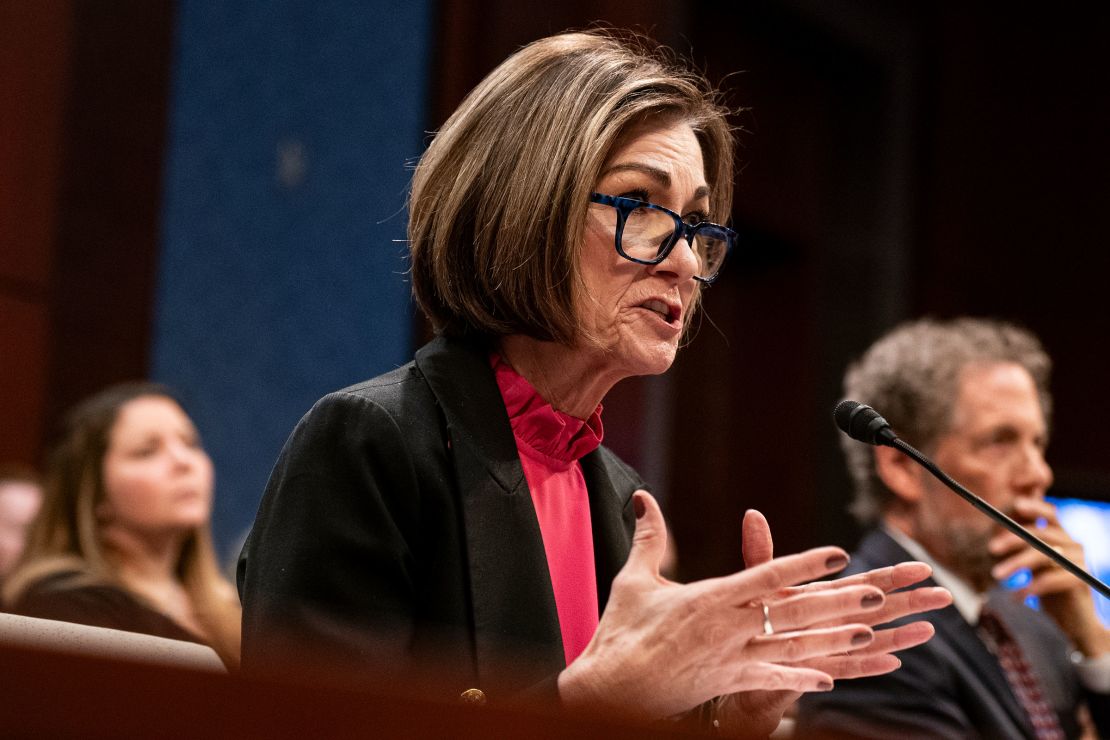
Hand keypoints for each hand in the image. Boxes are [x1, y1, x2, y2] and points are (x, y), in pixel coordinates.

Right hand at [558, 491, 894, 721]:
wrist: (612, 689)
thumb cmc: (622, 633)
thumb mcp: (634, 579)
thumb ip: (649, 538)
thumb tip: (642, 498)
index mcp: (710, 597)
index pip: (767, 574)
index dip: (805, 563)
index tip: (837, 553)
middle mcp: (728, 626)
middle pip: (792, 611)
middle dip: (837, 601)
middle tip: (877, 592)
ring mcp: (732, 658)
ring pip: (793, 647)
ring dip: (833, 640)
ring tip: (868, 632)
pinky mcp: (728, 683)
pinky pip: (773, 680)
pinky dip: (802, 680)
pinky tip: (830, 680)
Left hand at [714, 509, 951, 736]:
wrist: (736, 658)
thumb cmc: (752, 618)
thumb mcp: (759, 582)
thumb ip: (762, 552)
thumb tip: (753, 513)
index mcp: (825, 597)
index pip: (865, 584)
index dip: (893, 576)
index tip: (922, 567)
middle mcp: (834, 619)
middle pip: (878, 609)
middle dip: (910, 602)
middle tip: (944, 594)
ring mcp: (829, 644)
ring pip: (871, 639)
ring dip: (899, 634)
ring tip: (929, 628)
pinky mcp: (817, 668)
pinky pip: (847, 667)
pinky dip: (868, 664)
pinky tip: (893, 661)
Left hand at [989, 497, 1109, 656]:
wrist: (1074, 620)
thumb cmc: (1048, 589)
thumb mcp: (1033, 564)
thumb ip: (1023, 546)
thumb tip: (994, 529)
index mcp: (1062, 536)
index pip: (1051, 514)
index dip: (1035, 508)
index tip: (1016, 504)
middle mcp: (1074, 545)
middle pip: (1040, 533)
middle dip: (1012, 540)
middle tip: (991, 549)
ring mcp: (1080, 562)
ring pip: (1043, 555)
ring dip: (1016, 564)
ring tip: (997, 575)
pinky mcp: (1081, 580)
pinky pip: (1052, 579)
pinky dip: (1030, 587)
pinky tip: (1016, 597)